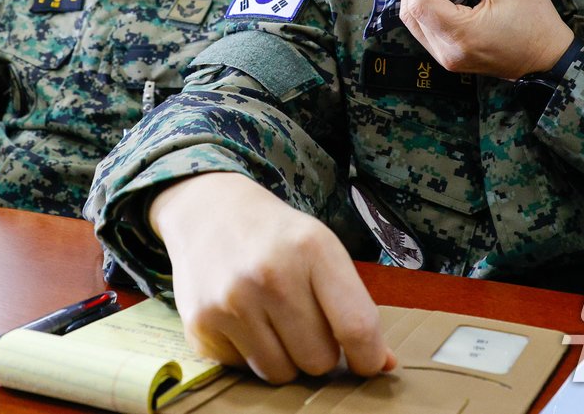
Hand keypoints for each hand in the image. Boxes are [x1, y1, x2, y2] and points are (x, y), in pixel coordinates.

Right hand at [150, 173, 397, 382]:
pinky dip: (248, 354)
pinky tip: (242, 319)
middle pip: (318, 359)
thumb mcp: (322, 251)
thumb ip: (354, 305)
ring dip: (284, 357)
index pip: (356, 326)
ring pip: (280, 373)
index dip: (367, 357)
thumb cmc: (277, 236)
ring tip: (273, 320)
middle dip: (318, 351)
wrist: (208, 211)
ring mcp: (232, 300)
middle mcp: (271, 275)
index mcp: (313, 249)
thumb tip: (382, 364)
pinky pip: (242, 369)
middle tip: (304, 323)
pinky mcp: (201, 323)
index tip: (366, 362)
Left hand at [400, 0, 573, 78]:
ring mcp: (447, 59)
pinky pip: (426, 31)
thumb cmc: (536, 22)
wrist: (549, 59)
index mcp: (460, 34)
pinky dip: (427, 9)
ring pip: (414, 24)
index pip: (419, 3)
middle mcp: (446, 52)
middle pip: (409, 14)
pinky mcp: (451, 59)